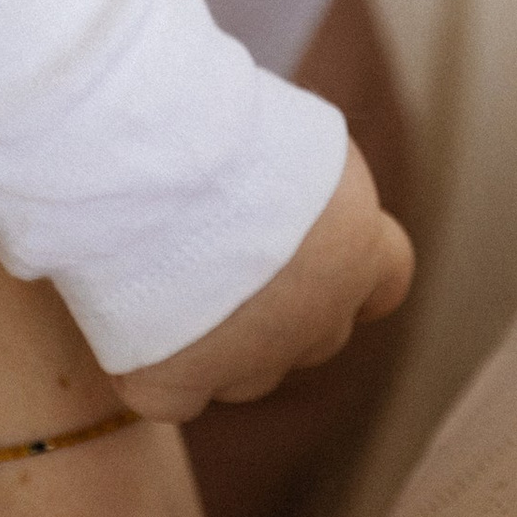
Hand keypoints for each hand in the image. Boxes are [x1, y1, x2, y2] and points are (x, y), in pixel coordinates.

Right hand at [112, 143, 414, 422]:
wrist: (150, 161)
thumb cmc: (217, 120)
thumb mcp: (295, 139)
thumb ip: (307, 190)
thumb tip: (285, 189)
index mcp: (358, 245)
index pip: (386, 281)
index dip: (350, 276)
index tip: (314, 259)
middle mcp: (320, 316)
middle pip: (314, 334)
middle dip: (279, 312)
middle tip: (220, 260)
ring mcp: (251, 362)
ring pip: (248, 375)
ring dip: (221, 347)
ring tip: (170, 282)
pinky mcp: (178, 385)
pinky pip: (172, 396)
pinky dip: (153, 371)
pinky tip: (130, 322)